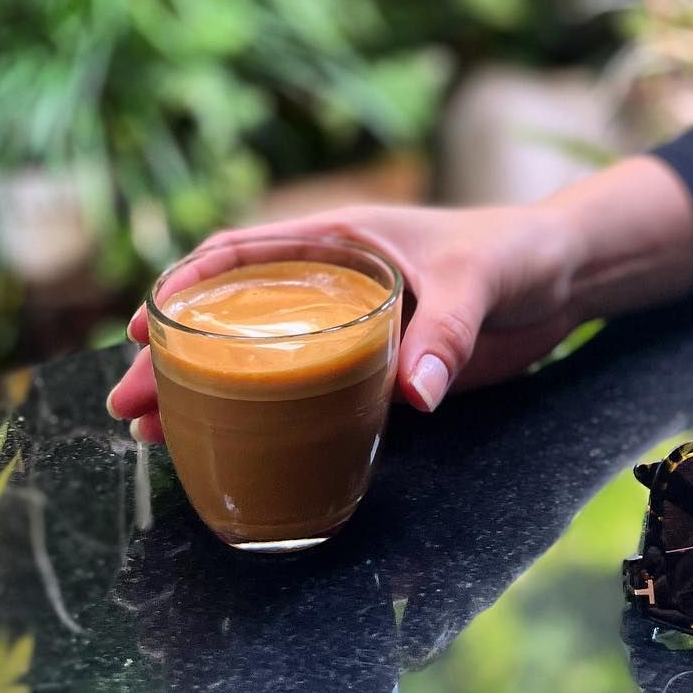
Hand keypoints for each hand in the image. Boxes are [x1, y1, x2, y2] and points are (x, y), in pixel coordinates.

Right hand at [106, 156, 692, 441]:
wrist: (566, 276)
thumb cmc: (516, 251)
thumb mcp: (480, 280)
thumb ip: (446, 329)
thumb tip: (412, 393)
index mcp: (340, 240)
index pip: (244, 253)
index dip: (187, 283)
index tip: (141, 321)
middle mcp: (332, 284)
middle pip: (235, 317)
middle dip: (174, 356)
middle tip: (127, 402)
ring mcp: (351, 331)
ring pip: (262, 362)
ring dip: (206, 393)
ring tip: (150, 434)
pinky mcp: (379, 372)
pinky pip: (311, 398)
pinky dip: (269, 422)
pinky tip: (233, 452)